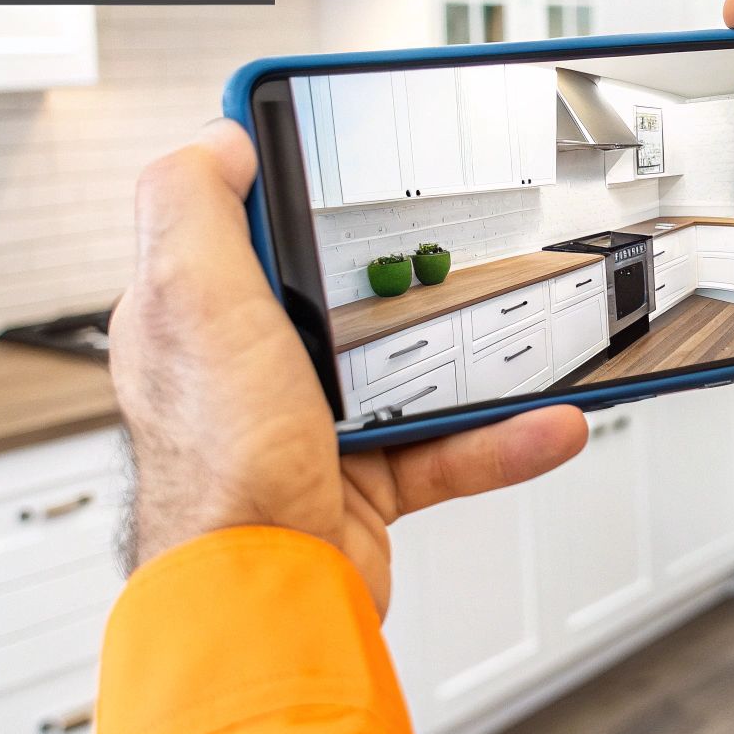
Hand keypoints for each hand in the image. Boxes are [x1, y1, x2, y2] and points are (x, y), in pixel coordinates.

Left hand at [109, 123, 587, 611]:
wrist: (268, 595)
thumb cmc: (219, 462)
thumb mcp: (188, 296)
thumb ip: (192, 203)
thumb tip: (220, 138)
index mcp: (198, 313)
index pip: (240, 220)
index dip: (289, 182)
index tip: (348, 158)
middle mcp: (249, 368)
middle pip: (338, 289)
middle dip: (403, 267)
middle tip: (455, 235)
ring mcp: (308, 426)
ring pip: (409, 369)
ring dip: (477, 356)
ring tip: (529, 328)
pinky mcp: (363, 481)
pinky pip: (448, 446)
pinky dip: (500, 437)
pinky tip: (545, 423)